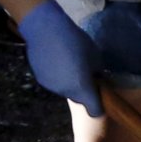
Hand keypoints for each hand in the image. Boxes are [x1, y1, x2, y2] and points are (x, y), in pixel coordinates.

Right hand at [15, 0, 102, 116]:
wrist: (45, 30)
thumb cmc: (74, 40)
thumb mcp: (94, 55)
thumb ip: (98, 71)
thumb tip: (97, 77)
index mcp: (82, 88)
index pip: (94, 111)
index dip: (99, 106)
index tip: (99, 94)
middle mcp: (66, 92)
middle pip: (80, 99)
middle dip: (84, 90)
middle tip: (85, 72)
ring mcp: (52, 87)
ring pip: (66, 90)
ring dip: (70, 82)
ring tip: (68, 62)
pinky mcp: (41, 80)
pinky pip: (54, 83)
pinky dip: (58, 76)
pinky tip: (56, 60)